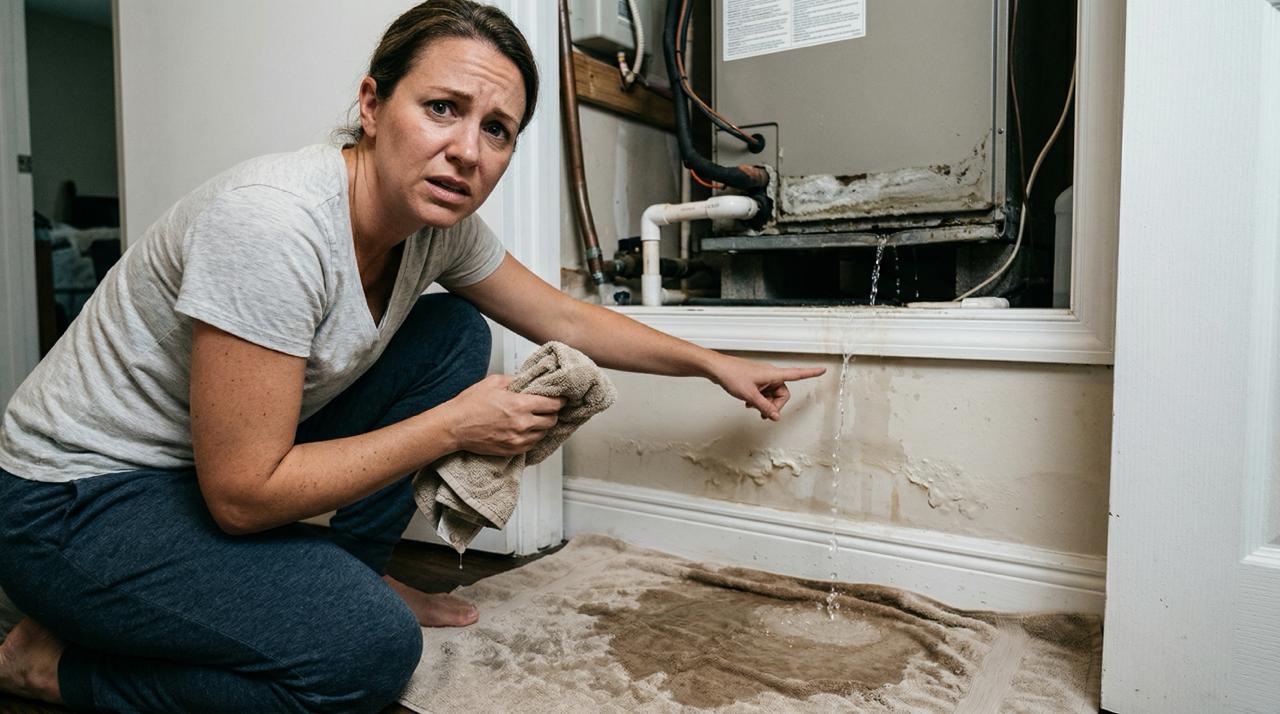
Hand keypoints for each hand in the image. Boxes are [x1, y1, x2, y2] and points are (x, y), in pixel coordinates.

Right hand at [441, 375, 565, 455]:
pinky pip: (532, 445)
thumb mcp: (494, 382)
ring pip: (543, 434)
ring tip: (535, 419)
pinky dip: (533, 437)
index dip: (560, 400)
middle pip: (551, 420)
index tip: (561, 398)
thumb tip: (528, 382)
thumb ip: (515, 381)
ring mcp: (518, 439)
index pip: (553, 404)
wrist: (454, 426)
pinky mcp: (512, 450)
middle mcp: (522, 423)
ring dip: (543, 426)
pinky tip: (526, 430)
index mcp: (520, 405)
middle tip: (547, 408)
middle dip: (552, 413)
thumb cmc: (470, 404)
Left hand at [708, 355, 825, 421]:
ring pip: (772, 395)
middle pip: (783, 393)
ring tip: (753, 407)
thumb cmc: (732, 375)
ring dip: (765, 403)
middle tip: (763, 413)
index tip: (823, 369)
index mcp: (773, 374)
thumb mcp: (750, 395)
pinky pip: (764, 393)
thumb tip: (776, 417)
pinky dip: (759, 400)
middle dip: (775, 405)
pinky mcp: (756, 380)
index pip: (797, 374)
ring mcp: (763, 378)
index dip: (811, 373)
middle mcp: (771, 374)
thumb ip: (765, 407)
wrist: (717, 369)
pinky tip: (749, 404)